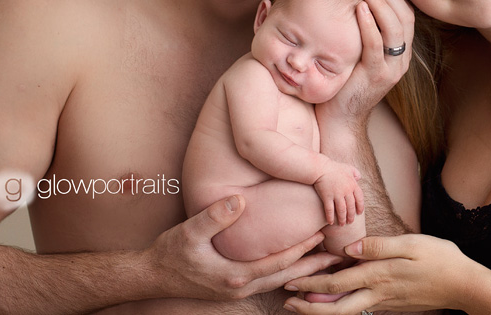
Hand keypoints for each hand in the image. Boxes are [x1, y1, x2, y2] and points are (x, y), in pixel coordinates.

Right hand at [149, 195, 339, 300]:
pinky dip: (286, 273)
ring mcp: (238, 291)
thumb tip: (239, 199)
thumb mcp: (189, 231)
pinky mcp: (235, 288)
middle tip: (339, 256)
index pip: (277, 263)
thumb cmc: (170, 253)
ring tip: (326, 260)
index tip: (321, 235)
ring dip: (303, 271)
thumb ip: (215, 216)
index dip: (300, 248)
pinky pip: (268, 282)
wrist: (151, 276)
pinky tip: (296, 265)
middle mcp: (240, 288)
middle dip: (313, 267)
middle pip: (286, 278)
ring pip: (279, 282)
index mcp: (234, 276)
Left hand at [283, 234, 469, 312]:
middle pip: (336, 308)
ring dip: (322, 309)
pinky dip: (341, 306)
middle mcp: (378, 294)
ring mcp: (384, 303)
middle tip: (286, 302)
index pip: (337, 284)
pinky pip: (360, 308)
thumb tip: (348, 251)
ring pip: (346, 312)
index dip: (310, 285)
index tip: (290, 281)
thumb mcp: (412, 244)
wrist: (465, 285)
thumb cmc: (441, 258)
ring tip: (302, 304)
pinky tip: (335, 300)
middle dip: (308, 306)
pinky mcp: (392, 305)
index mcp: (379, 275)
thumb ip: (379, 246)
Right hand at [314, 161, 364, 224]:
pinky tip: (330, 223)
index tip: (359, 213)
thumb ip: (355, 172)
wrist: (320, 167)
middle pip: (351, 207)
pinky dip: (330, 217)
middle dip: (351, 216)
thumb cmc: (334, 167)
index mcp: (352, 184)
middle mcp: (346, 191)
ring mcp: (337, 194)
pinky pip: (330, 210)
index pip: (360, 198)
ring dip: (342, 219)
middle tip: (350, 222)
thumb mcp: (348, 168)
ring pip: (342, 210)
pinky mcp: (327, 197)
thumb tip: (359, 178)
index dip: (360, 207)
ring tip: (342, 224)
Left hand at [318, 0, 414, 127]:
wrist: (339, 119)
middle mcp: (400, 60)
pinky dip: (369, 24)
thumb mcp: (356, 52)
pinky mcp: (377, 77)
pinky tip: (359, 8)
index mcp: (399, 52)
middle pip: (405, 18)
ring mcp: (391, 69)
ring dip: (380, 4)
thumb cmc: (343, 82)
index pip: (406, 15)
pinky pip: (377, 45)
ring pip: (395, 29)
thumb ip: (362, 30)